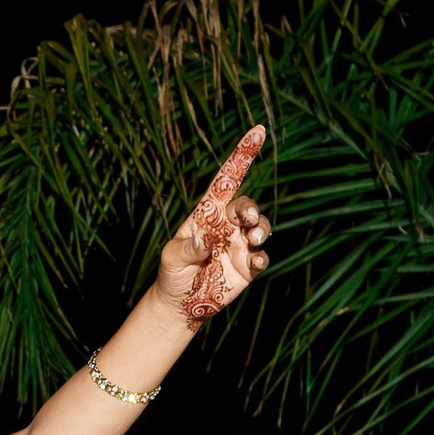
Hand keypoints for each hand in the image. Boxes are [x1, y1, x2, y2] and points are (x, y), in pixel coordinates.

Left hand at [157, 126, 270, 324]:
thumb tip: (205, 240)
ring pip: (261, 227)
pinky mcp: (248, 266)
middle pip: (247, 206)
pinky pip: (262, 256)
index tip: (257, 131)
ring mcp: (240, 245)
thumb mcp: (171, 258)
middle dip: (251, 209)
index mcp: (208, 212)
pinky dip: (262, 256)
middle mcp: (227, 224)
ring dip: (261, 229)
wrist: (181, 303)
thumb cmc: (172, 273)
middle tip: (247, 220)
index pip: (227, 179)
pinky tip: (253, 262)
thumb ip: (187, 247)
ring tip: (252, 239)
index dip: (242, 155)